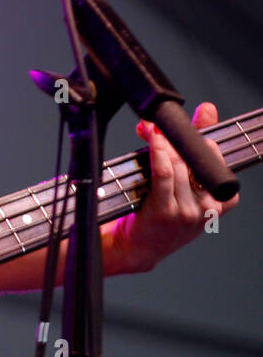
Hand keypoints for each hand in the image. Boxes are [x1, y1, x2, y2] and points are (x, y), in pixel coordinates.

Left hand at [107, 102, 239, 273]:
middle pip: (195, 160)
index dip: (205, 139)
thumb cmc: (160, 213)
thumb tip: (209, 110)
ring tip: (148, 129)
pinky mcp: (166, 210)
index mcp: (219, 202)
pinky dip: (158, 153)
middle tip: (158, 123)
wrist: (137, 246)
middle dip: (176, 138)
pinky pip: (164, 174)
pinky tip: (153, 139)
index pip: (218, 162)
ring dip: (161, 142)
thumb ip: (196, 147)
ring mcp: (188, 211)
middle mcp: (207, 208)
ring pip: (178, 165)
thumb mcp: (185, 183)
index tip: (201, 116)